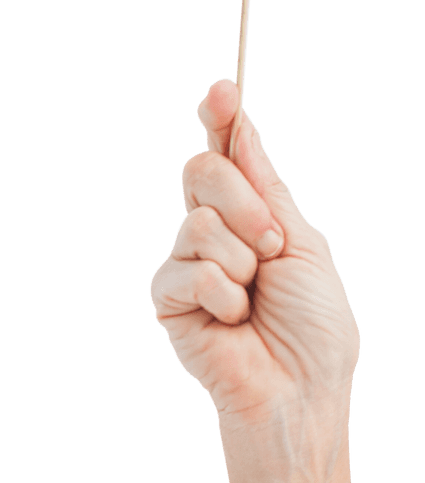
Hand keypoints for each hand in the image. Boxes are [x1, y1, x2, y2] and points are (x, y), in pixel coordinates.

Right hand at [150, 79, 360, 482]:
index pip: (228, 153)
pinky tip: (233, 322)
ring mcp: (189, 261)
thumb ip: (268, 187)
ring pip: (199, 220)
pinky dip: (223, 295)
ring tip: (255, 298)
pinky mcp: (167, 297)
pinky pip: (188, 268)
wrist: (301, 392)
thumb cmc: (315, 327)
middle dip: (248, 204)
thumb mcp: (305, 243)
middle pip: (203, 171)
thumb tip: (241, 126)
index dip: (221, 118)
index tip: (223, 90)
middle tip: (274, 247)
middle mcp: (216, 230)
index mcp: (254, 213)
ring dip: (243, 260)